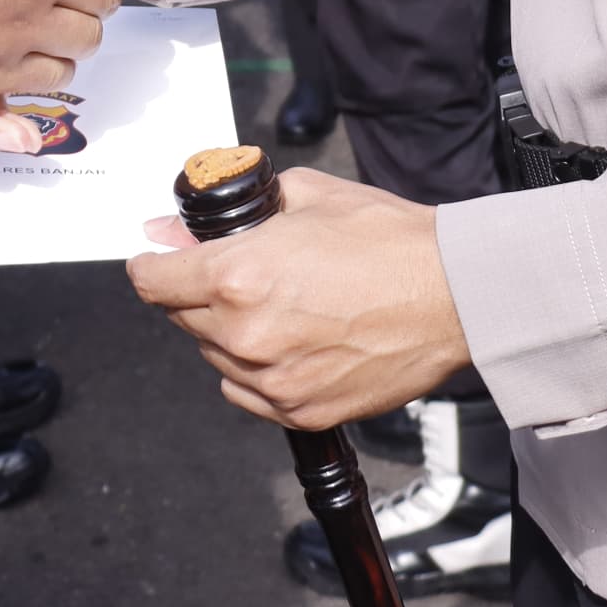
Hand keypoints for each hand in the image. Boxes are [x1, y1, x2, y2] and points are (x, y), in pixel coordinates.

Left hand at [125, 168, 469, 429]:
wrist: (454, 295)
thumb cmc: (386, 237)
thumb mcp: (303, 195)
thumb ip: (230, 213)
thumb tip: (171, 230)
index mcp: (237, 276)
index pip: (152, 281)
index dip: (152, 263)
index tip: (159, 259)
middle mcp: (245, 335)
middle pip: (181, 317)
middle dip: (196, 291)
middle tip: (236, 271)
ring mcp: (273, 381)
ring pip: (214, 355)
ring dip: (226, 329)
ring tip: (277, 302)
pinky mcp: (302, 411)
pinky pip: (247, 391)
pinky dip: (254, 368)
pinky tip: (287, 339)